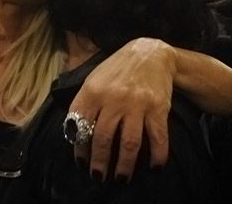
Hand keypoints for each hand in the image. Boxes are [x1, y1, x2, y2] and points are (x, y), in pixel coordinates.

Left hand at [69, 38, 174, 180]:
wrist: (150, 53)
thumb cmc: (117, 70)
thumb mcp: (93, 79)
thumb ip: (83, 103)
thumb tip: (73, 133)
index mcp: (92, 91)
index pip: (81, 126)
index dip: (79, 148)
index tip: (81, 163)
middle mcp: (113, 98)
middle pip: (103, 139)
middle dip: (99, 162)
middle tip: (98, 176)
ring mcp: (136, 104)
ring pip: (129, 143)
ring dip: (125, 165)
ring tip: (121, 178)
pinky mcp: (157, 108)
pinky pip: (157, 137)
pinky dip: (157, 156)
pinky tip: (154, 167)